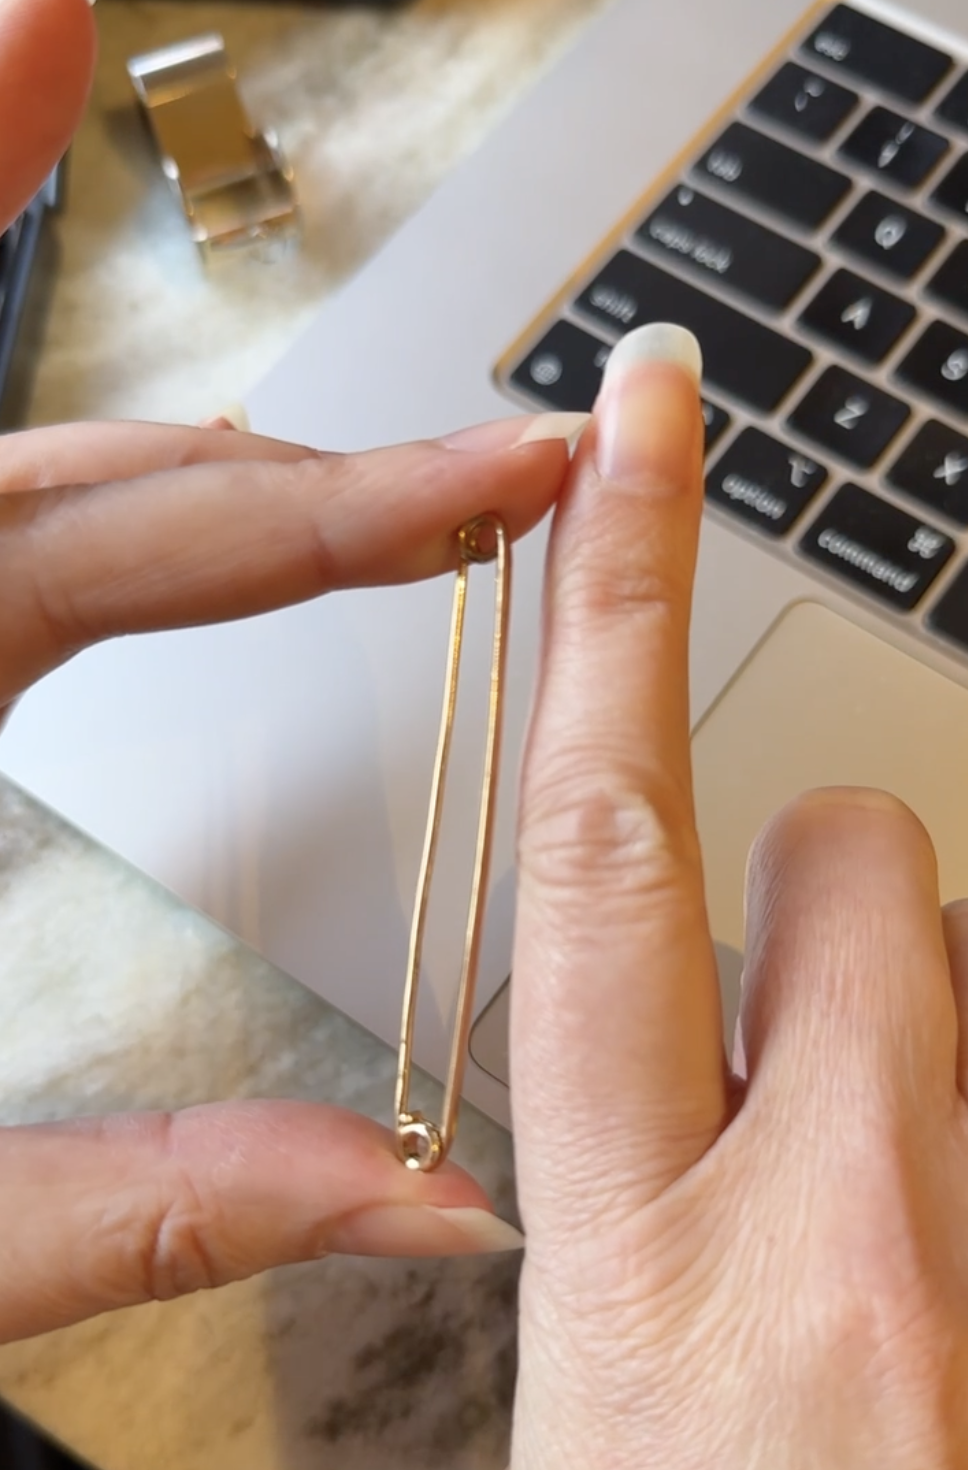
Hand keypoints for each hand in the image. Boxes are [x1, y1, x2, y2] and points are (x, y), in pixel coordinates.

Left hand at [0, 0, 581, 1345]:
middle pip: (93, 482)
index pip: (127, 550)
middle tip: (482, 473)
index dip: (340, 505)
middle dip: (307, 463)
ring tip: (384, 490)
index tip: (494, 481)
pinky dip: (144, 535)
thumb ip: (164, 1200)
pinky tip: (223, 551)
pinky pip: (17, 562)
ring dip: (225, 477)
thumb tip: (433, 1205)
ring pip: (48, 497)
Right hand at [510, 322, 967, 1465]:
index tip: (643, 423)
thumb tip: (691, 1050)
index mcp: (646, 1262)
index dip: (608, 603)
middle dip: (830, 881)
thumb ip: (642, 1194)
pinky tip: (947, 1294)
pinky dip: (966, 1135)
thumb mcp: (598, 1401)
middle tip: (803, 1012)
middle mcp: (845, 1230)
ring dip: (922, 1053)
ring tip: (889, 1232)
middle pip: (862, 871)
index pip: (608, 839)